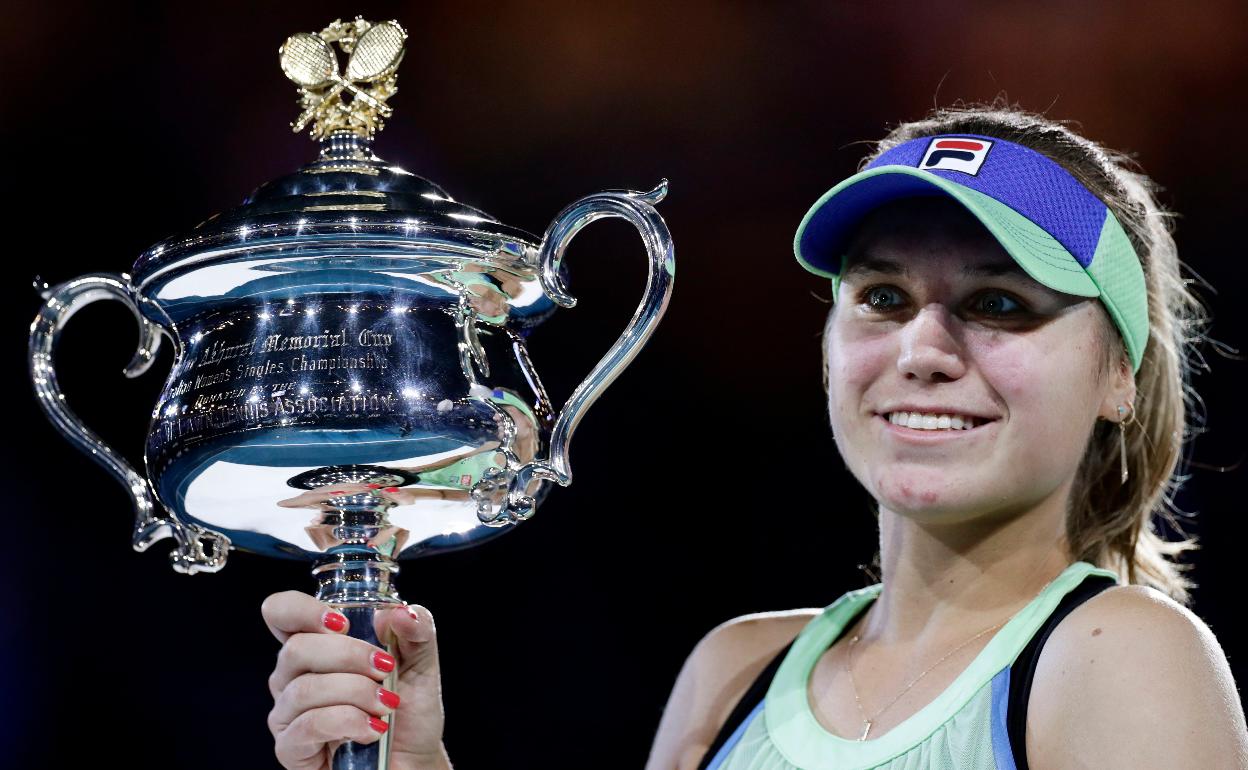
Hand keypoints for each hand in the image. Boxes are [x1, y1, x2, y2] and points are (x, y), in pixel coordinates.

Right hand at [261, 591, 451, 769]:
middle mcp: (292, 676)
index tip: (343, 622)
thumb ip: (417, 629)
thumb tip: (400, 613)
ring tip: (387, 704)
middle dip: (350, 655)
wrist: (415, 759)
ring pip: (305, 689)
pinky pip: (309, 725)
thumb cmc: (409, 709)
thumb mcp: (422, 661)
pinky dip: (349, 722)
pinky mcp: (291, 748)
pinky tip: (373, 728)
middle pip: (296, 648)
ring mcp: (288, 713)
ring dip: (356, 692)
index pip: (280, 612)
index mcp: (316, 645)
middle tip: (385, 668)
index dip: (302, 609)